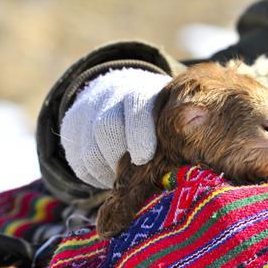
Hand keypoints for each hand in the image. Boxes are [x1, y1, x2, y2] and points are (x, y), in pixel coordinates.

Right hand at [61, 68, 170, 187]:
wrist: (118, 95)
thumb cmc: (157, 116)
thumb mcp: (169, 113)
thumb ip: (180, 127)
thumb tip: (195, 151)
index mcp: (141, 91)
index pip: (136, 104)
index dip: (138, 132)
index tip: (145, 157)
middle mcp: (110, 97)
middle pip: (106, 128)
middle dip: (120, 156)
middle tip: (136, 174)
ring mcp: (87, 113)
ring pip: (90, 151)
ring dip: (108, 171)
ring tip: (125, 177)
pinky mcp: (71, 131)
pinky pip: (79, 164)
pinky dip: (96, 177)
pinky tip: (112, 176)